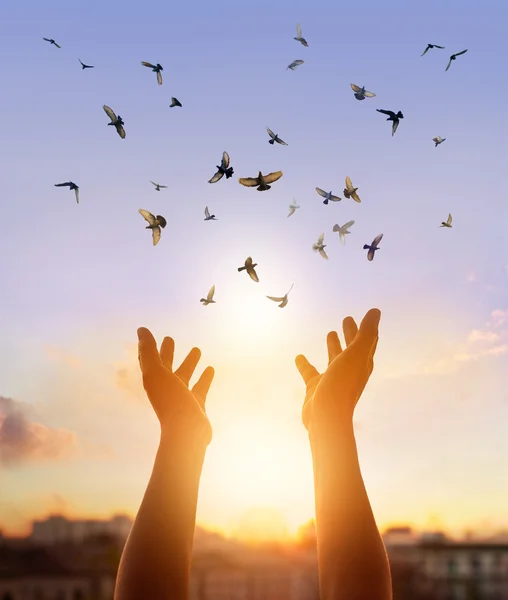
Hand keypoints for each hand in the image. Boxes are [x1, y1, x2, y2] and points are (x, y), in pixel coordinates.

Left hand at [137, 327, 213, 445]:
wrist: (186, 433)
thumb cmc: (171, 401)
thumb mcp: (156, 373)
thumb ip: (148, 351)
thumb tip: (141, 329)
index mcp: (154, 381)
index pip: (149, 360)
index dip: (148, 348)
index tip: (148, 335)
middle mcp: (166, 388)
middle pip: (166, 366)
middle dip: (167, 353)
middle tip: (170, 339)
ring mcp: (181, 397)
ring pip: (184, 375)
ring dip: (189, 363)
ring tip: (197, 350)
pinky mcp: (196, 405)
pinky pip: (200, 387)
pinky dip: (204, 377)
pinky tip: (210, 368)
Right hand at [295, 308, 380, 430]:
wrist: (326, 417)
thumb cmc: (342, 384)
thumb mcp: (356, 354)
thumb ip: (366, 332)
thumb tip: (376, 310)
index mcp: (362, 363)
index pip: (368, 342)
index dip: (367, 328)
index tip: (366, 314)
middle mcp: (349, 371)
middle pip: (352, 348)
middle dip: (351, 334)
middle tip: (346, 319)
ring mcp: (332, 379)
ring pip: (334, 358)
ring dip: (333, 346)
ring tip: (330, 333)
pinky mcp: (316, 388)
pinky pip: (310, 372)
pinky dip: (305, 364)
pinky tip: (299, 357)